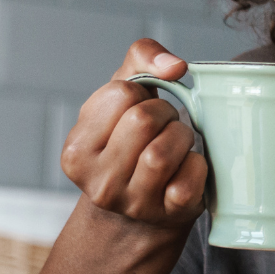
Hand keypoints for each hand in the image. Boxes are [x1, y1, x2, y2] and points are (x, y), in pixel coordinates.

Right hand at [60, 39, 206, 229]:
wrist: (141, 210)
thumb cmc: (131, 141)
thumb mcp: (123, 96)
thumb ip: (142, 58)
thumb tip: (175, 66)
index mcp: (77, 150)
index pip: (121, 94)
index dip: (141, 95)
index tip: (140, 110)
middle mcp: (98, 182)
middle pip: (144, 120)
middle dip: (165, 113)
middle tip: (165, 125)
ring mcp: (133, 203)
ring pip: (163, 152)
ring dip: (181, 137)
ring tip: (176, 143)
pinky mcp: (168, 214)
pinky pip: (191, 176)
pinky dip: (198, 164)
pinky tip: (186, 167)